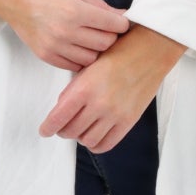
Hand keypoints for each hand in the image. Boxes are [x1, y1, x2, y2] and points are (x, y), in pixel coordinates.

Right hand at [0, 0, 130, 68]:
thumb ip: (99, 4)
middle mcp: (65, 32)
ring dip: (95, 49)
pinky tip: (78, 45)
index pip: (113, 26)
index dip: (122, 23)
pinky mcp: (45, 55)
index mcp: (74, 11)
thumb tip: (121, 16)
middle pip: (105, 44)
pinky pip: (73, 66)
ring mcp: (54, 46)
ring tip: (90, 36)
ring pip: (91, 59)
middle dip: (110, 36)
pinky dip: (80, 58)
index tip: (120, 21)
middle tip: (106, 28)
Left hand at [39, 24, 185, 151]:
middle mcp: (99, 104)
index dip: (48, 127)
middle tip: (63, 125)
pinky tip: (94, 134)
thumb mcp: (88, 67)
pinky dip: (96, 144)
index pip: (58, 118)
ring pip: (87, 140)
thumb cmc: (118, 53)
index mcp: (84, 88)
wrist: (150, 50)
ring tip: (81, 127)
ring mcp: (115, 114)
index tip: (44, 130)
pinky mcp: (129, 120)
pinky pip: (107, 144)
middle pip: (70, 131)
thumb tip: (61, 111)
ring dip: (80, 136)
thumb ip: (73, 90)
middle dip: (63, 130)